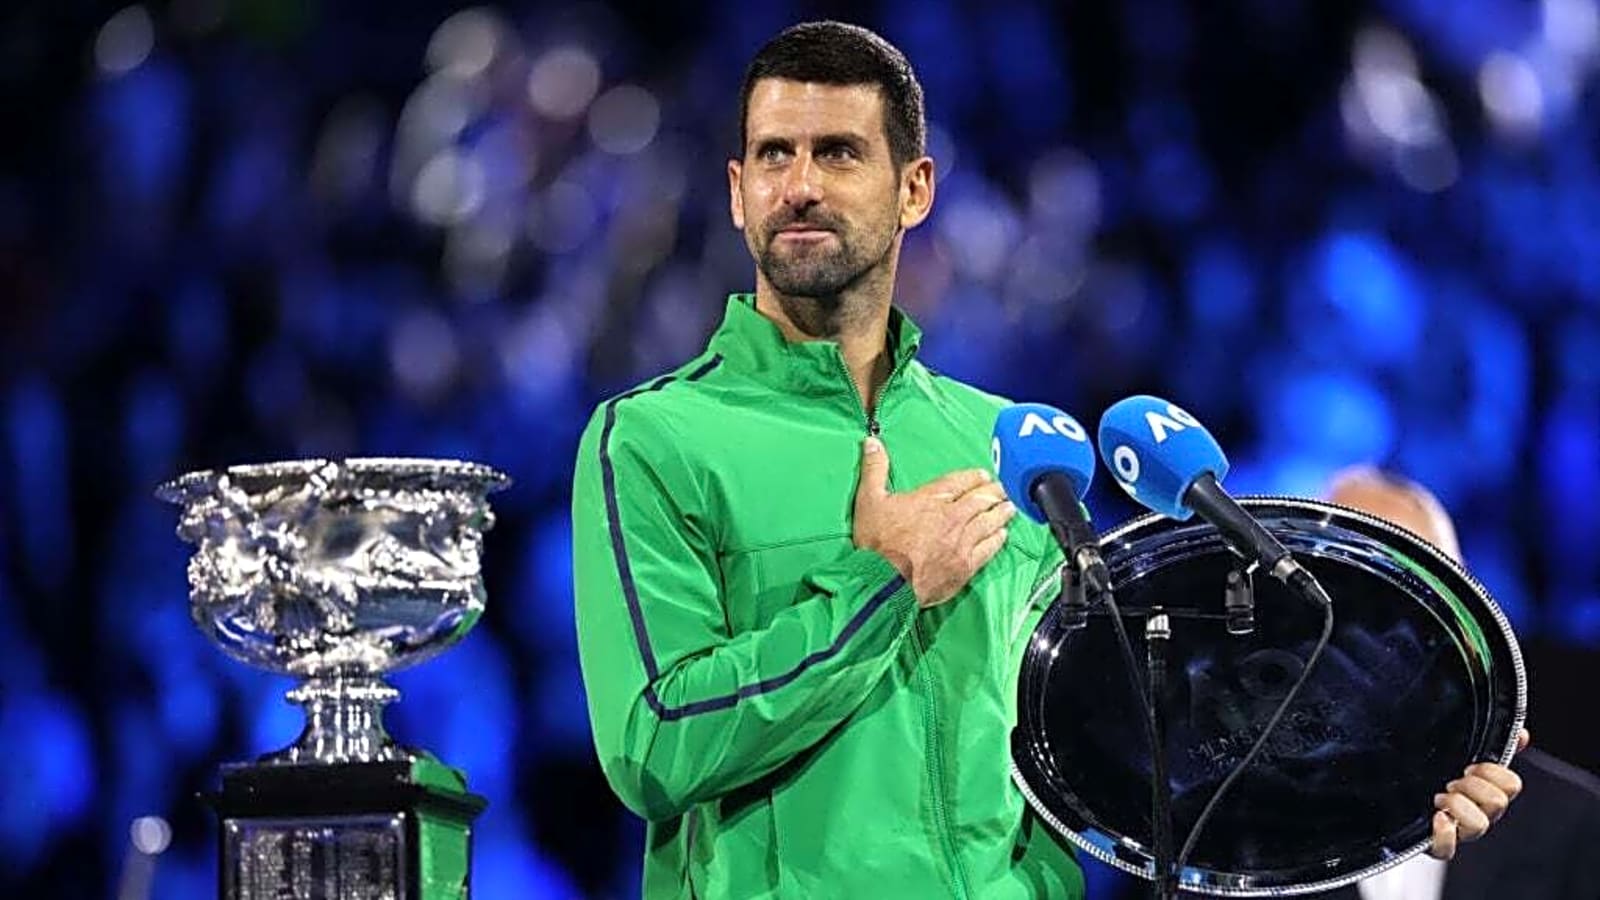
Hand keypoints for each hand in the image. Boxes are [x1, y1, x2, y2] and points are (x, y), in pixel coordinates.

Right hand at [852, 436, 1015, 607]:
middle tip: (1004, 488)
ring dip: (1001, 512)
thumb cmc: (876, 543)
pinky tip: (1003, 535)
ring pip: (989, 522)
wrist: (885, 583)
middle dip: (994, 492)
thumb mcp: (868, 500)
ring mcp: (961, 542)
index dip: (974, 477)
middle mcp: (952, 517)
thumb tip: (872, 442)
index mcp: (931, 499)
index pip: (960, 482)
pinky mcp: (965, 566)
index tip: (984, 475)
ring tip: (1010, 507)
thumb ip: (874, 469)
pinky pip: (989, 549)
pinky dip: (997, 539)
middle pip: (981, 500)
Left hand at [1428, 728, 1529, 858]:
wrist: (1390, 789)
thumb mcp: (1457, 749)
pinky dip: (1444, 834)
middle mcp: (1476, 811)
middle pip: (1498, 802)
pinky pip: (1448, 851)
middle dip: (1473, 786)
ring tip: (1439, 796)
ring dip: (1458, 805)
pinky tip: (1435, 817)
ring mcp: (1458, 829)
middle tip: (1452, 780)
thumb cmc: (1427, 768)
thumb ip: (1489, 740)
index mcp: (1484, 788)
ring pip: (1480, 826)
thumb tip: (1521, 734)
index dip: (1494, 772)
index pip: (1512, 784)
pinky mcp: (1435, 844)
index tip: (1470, 765)